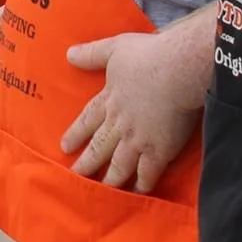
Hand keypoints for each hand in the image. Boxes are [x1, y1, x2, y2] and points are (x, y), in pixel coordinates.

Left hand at [60, 31, 203, 192]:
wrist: (176, 71)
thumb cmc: (147, 55)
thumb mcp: (114, 48)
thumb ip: (92, 54)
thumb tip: (69, 54)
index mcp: (110, 99)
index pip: (88, 119)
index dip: (76, 133)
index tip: (64, 146)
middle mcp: (119, 123)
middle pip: (99, 146)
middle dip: (87, 163)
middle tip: (75, 176)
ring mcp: (137, 140)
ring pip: (119, 165)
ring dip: (109, 179)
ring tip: (100, 191)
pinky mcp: (159, 151)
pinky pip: (147, 174)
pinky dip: (140, 185)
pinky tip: (136, 193)